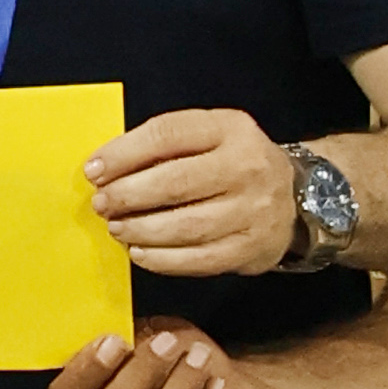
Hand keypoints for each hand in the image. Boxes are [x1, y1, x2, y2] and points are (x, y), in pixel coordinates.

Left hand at [93, 108, 310, 280]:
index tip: (94, 170)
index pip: (168, 135)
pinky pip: (199, 259)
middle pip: (175, 182)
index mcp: (230, 128)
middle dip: (128, 195)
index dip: (123, 153)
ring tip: (116, 228)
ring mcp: (254, 210)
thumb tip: (104, 169)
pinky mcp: (252, 248)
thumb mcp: (208, 136)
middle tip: (102, 204)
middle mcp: (247, 166)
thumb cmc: (232, 163)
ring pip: (186, 226)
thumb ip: (164, 146)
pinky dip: (162, 259)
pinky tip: (139, 252)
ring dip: (141, 230)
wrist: (293, 197)